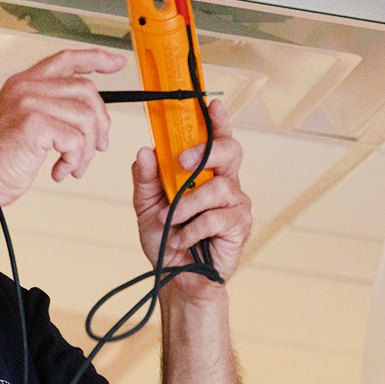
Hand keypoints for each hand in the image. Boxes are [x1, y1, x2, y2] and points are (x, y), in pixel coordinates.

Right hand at [0, 49, 124, 209]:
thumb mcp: (23, 126)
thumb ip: (49, 111)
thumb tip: (88, 116)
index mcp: (22, 83)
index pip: (66, 60)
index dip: (96, 58)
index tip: (117, 63)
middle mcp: (25, 87)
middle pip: (86, 90)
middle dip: (100, 122)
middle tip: (97, 147)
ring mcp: (28, 102)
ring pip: (86, 117)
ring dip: (87, 150)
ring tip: (73, 166)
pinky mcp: (34, 123)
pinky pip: (77, 139)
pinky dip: (75, 160)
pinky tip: (60, 171)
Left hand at [132, 99, 252, 293]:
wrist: (176, 278)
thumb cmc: (167, 239)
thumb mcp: (147, 206)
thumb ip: (146, 179)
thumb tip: (145, 151)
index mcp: (205, 172)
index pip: (216, 139)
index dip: (218, 121)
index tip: (211, 104)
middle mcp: (225, 183)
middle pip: (229, 151)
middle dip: (206, 150)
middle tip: (181, 162)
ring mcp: (235, 204)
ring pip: (216, 188)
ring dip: (186, 205)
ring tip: (171, 222)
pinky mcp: (239, 226)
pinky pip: (216, 217)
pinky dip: (192, 229)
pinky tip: (181, 240)